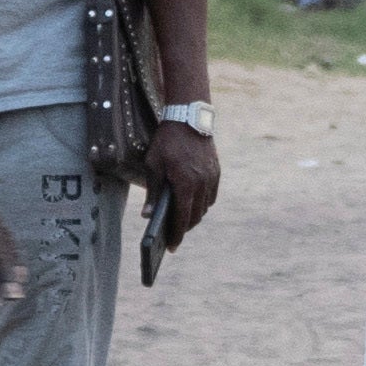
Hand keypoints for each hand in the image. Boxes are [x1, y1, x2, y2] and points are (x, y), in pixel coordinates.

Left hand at [145, 118, 220, 243]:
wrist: (189, 118)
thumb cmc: (167, 141)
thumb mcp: (154, 164)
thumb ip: (153, 191)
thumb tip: (148, 215)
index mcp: (185, 183)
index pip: (182, 217)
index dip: (176, 235)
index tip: (171, 247)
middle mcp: (202, 183)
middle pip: (195, 216)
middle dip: (184, 228)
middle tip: (174, 235)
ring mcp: (211, 178)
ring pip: (204, 207)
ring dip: (194, 216)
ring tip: (182, 220)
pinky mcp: (216, 172)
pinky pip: (211, 196)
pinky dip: (202, 204)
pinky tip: (193, 204)